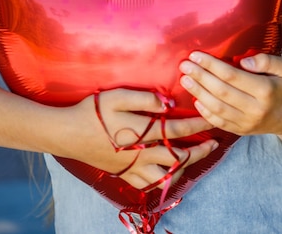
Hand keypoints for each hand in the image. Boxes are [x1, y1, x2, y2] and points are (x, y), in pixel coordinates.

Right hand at [65, 88, 216, 189]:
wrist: (68, 133)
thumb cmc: (93, 111)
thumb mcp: (117, 96)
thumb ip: (145, 99)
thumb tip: (168, 103)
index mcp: (142, 133)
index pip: (178, 130)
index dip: (198, 124)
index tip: (212, 118)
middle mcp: (141, 154)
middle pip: (178, 157)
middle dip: (200, 150)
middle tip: (213, 143)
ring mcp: (132, 167)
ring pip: (166, 175)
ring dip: (184, 167)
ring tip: (193, 157)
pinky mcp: (124, 174)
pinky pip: (149, 185)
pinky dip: (163, 180)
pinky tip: (168, 171)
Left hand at [179, 52, 281, 136]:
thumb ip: (266, 61)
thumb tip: (243, 61)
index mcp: (265, 90)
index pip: (232, 76)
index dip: (212, 65)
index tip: (196, 55)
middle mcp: (255, 109)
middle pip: (221, 92)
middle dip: (200, 77)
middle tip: (184, 65)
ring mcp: (247, 123)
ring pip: (217, 108)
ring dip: (198, 93)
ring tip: (185, 79)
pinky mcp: (241, 131)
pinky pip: (219, 122)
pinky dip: (205, 112)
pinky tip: (194, 99)